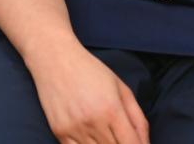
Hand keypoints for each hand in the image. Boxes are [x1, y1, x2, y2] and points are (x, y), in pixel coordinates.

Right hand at [30, 44, 148, 143]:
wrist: (55, 58)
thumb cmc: (91, 71)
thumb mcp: (121, 89)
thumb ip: (138, 119)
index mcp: (111, 109)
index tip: (136, 143)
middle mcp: (93, 122)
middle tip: (119, 135)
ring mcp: (74, 129)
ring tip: (105, 133)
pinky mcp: (59, 132)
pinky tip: (91, 138)